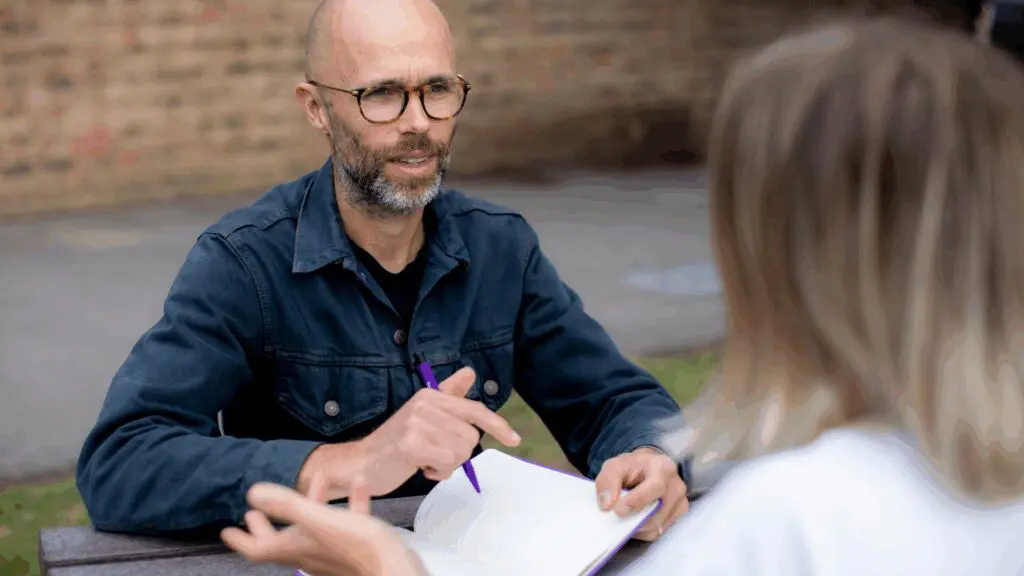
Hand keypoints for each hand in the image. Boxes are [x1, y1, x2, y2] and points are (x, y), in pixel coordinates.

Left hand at [221, 477, 426, 575]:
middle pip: (281, 539)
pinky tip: (360, 485)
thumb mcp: (321, 520)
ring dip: (312, 503)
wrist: (395, 568)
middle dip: (269, 523)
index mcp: (295, 548)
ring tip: (319, 479)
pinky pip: (347, 523)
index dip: (241, 538)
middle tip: (255, 511)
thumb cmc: (358, 546)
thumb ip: (287, 505)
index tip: (227, 529)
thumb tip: (252, 492)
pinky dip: (349, 504)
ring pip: (315, 527)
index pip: (258, 547)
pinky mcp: (355, 549)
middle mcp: (310, 553)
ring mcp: (333, 553)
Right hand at [359, 366, 520, 494]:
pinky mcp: (410, 444)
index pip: (474, 409)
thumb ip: (448, 395)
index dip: (498, 425)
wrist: (363, 462)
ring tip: (425, 460)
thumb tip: (469, 371)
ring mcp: (416, 423)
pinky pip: (446, 463)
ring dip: (446, 465)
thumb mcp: (424, 415)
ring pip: (459, 452)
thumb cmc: (398, 442)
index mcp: (431, 396)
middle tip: (434, 454)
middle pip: (470, 437)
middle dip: (457, 454)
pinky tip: (421, 468)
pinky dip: (437, 472)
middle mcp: (425, 404)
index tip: (515, 440)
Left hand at [595, 447, 688, 540]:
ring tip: (625, 516)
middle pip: (656, 513)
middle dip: (633, 519)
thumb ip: (608, 482)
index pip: (654, 487)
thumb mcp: (614, 466)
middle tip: (616, 517)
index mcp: (662, 468)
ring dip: (636, 527)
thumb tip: (607, 506)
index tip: (617, 511)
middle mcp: (676, 486)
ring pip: (656, 526)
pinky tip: (634, 520)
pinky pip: (657, 532)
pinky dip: (642, 531)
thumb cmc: (633, 467)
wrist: (647, 469)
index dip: (636, 502)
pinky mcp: (677, 516)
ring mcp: (680, 502)